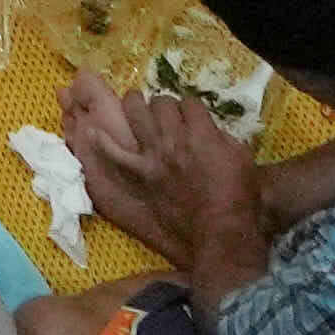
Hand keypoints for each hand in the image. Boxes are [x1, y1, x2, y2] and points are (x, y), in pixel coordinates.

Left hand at [68, 84, 261, 267]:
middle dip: (163, 104)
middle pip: (161, 103)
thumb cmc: (237, 197)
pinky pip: (115, 152)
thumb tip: (208, 130)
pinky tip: (93, 132)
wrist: (219, 231)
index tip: (189, 115)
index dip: (189, 107)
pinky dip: (103, 142)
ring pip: (136, 114)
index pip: (189, 102)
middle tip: (164, 113)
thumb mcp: (241, 158)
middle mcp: (175, 138)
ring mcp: (154, 155)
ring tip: (134, 104)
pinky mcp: (140, 174)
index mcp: (202, 133)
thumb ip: (223, 138)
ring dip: (135, 105)